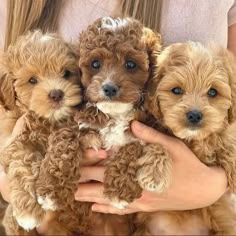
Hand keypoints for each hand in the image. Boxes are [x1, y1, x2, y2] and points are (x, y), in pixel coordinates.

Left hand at [75, 120, 227, 214]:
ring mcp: (141, 200)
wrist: (204, 189)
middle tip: (66, 182)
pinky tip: (97, 209)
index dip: (91, 166)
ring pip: (110, 199)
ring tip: (75, 196)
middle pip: (105, 185)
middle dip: (85, 182)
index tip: (75, 164)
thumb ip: (150, 136)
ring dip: (91, 197)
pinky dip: (109, 208)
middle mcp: (137, 188)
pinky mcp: (146, 206)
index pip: (109, 169)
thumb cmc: (188, 165)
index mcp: (140, 171)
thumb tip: (133, 124)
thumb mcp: (172, 146)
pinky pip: (123, 209)